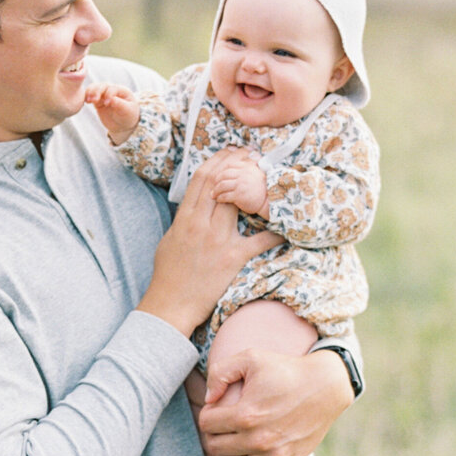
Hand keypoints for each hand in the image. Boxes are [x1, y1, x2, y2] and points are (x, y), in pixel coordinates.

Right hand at [85, 82, 140, 145]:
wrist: (123, 125)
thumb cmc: (128, 116)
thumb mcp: (127, 111)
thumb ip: (120, 104)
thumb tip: (111, 99)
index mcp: (122, 91)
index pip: (113, 88)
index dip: (109, 94)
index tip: (107, 104)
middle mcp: (112, 90)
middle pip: (103, 86)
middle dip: (97, 91)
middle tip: (93, 100)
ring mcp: (104, 95)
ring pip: (95, 88)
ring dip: (90, 92)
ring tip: (87, 100)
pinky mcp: (97, 101)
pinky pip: (90, 95)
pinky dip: (86, 96)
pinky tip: (85, 101)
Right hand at [138, 158, 280, 336]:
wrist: (172, 304)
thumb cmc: (168, 274)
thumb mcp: (170, 238)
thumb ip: (184, 219)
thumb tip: (197, 204)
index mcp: (185, 218)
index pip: (202, 179)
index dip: (218, 160)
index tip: (230, 151)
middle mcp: (202, 225)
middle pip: (222, 183)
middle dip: (238, 163)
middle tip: (252, 153)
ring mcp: (219, 241)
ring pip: (239, 202)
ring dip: (254, 185)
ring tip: (265, 173)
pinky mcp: (234, 258)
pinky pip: (259, 240)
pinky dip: (275, 231)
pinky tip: (287, 221)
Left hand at [198, 347, 352, 455]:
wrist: (326, 386)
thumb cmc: (285, 369)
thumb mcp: (250, 358)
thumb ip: (219, 373)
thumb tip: (208, 399)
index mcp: (246, 415)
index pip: (206, 424)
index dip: (207, 413)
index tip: (217, 407)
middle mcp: (260, 440)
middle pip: (216, 447)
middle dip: (213, 433)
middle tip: (222, 423)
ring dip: (228, 453)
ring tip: (233, 438)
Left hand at [207, 148, 267, 216]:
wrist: (271, 201)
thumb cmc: (263, 187)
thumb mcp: (256, 172)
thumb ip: (247, 165)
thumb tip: (237, 157)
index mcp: (247, 166)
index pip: (228, 165)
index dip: (220, 170)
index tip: (217, 176)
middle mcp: (244, 173)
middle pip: (223, 174)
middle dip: (215, 181)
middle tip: (212, 186)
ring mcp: (241, 184)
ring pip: (222, 185)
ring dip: (215, 190)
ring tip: (213, 194)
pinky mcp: (240, 195)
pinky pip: (225, 195)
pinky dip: (220, 197)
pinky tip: (219, 199)